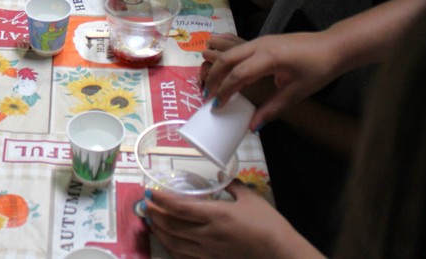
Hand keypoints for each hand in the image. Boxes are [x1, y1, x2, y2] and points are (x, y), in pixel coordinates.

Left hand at [146, 182, 318, 258]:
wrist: (280, 253)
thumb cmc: (267, 224)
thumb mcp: (250, 198)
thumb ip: (232, 184)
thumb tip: (220, 174)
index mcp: (215, 215)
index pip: (179, 207)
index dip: (161, 200)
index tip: (150, 192)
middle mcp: (207, 234)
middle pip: (171, 225)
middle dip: (154, 214)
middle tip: (145, 204)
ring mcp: (208, 251)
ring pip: (174, 242)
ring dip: (159, 230)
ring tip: (151, 221)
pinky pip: (184, 257)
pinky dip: (171, 248)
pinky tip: (167, 242)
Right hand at [203, 32, 339, 129]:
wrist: (333, 46)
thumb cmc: (319, 69)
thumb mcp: (297, 93)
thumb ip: (272, 109)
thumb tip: (252, 126)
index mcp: (268, 58)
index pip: (237, 75)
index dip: (224, 92)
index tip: (216, 106)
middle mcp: (259, 45)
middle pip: (226, 59)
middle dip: (213, 78)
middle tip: (207, 96)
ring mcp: (260, 40)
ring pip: (229, 51)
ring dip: (217, 67)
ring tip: (211, 84)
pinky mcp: (262, 41)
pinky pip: (238, 48)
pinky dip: (227, 59)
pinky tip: (223, 67)